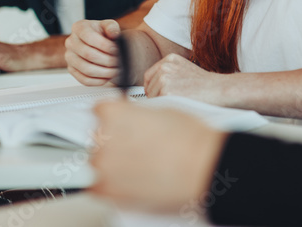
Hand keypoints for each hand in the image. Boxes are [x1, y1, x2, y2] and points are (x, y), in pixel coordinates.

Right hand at [65, 20, 120, 85]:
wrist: (96, 43)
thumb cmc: (102, 33)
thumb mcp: (108, 25)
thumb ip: (112, 27)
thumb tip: (114, 33)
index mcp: (79, 27)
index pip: (90, 37)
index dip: (105, 45)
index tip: (116, 49)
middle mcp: (71, 42)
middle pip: (88, 54)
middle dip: (107, 60)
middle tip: (119, 61)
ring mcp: (69, 57)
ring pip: (86, 69)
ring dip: (104, 72)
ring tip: (116, 70)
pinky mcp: (72, 70)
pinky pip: (84, 80)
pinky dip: (98, 81)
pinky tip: (108, 77)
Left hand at [90, 101, 226, 212]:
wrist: (203, 166)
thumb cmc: (190, 139)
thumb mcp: (161, 110)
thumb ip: (136, 116)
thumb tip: (131, 122)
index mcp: (114, 113)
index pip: (99, 110)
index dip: (114, 116)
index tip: (120, 122)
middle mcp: (103, 138)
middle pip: (98, 137)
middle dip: (114, 140)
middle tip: (137, 145)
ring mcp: (104, 166)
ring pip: (99, 161)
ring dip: (113, 162)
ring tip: (139, 163)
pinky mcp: (109, 191)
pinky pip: (99, 185)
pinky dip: (114, 182)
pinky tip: (133, 178)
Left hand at [144, 53, 226, 103]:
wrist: (218, 89)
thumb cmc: (205, 84)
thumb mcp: (185, 69)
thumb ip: (169, 74)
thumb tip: (153, 87)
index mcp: (169, 59)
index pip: (149, 75)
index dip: (151, 87)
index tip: (156, 95)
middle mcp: (165, 66)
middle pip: (148, 87)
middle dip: (156, 96)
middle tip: (169, 102)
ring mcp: (165, 78)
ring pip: (151, 97)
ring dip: (161, 103)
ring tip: (176, 102)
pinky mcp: (167, 92)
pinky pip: (157, 104)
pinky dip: (165, 107)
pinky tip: (177, 105)